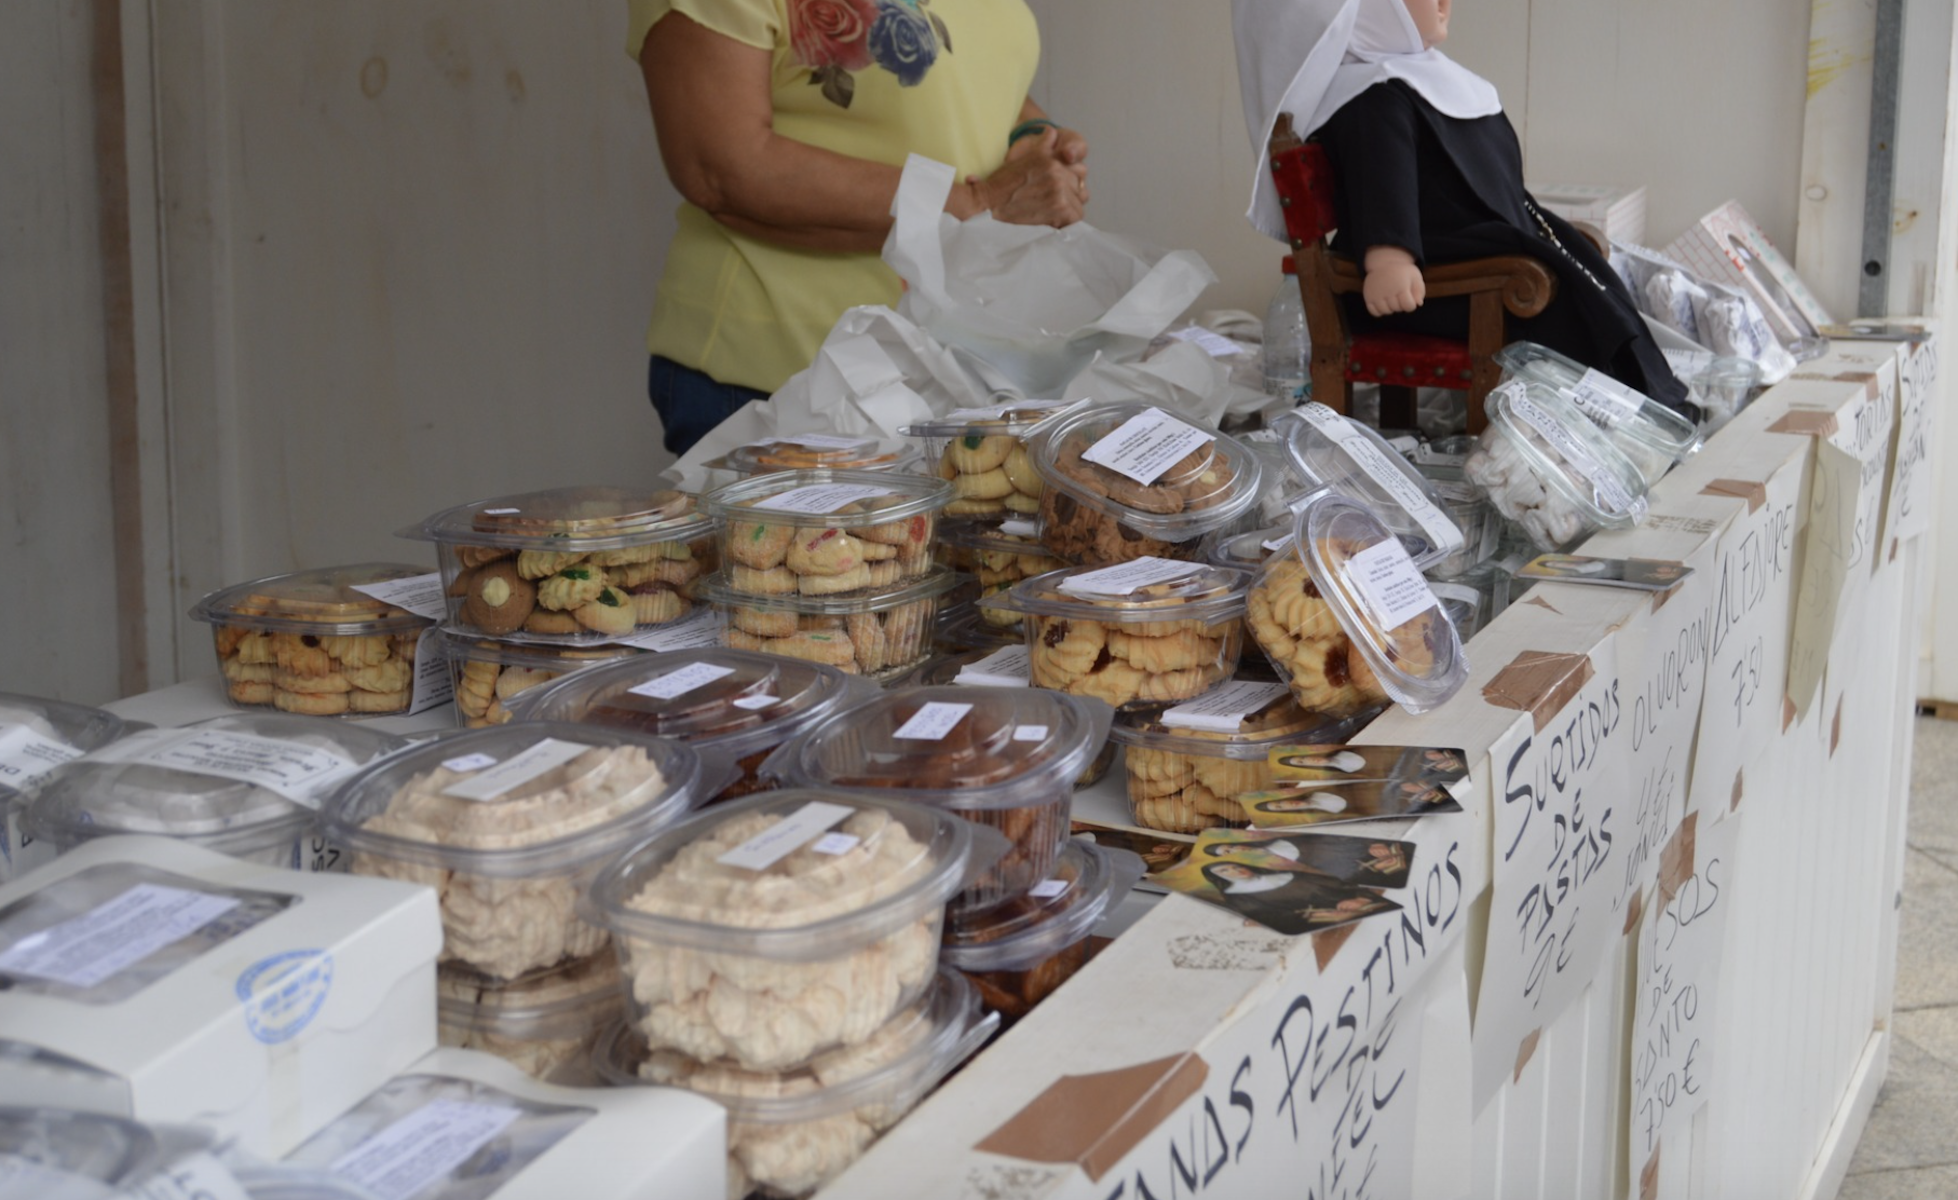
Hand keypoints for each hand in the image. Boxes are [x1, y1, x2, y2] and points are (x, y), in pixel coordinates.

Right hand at [965, 129, 1087, 226]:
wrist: (988, 204)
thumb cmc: (1003, 184)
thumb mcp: (1024, 156)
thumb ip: (1043, 143)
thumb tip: (1052, 132)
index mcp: (1051, 160)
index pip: (1078, 171)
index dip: (1069, 182)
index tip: (1056, 190)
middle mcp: (1057, 174)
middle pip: (1079, 187)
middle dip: (1070, 195)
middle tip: (1051, 202)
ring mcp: (1059, 192)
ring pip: (1079, 202)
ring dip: (1069, 209)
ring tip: (1051, 212)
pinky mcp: (1060, 211)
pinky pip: (1075, 218)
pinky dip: (1067, 222)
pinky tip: (1053, 221)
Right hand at [1362, 246, 1424, 315]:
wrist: (1383, 262)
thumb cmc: (1402, 272)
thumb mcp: (1415, 276)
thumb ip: (1420, 291)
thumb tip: (1418, 304)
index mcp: (1401, 285)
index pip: (1409, 306)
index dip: (1411, 305)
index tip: (1409, 298)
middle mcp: (1388, 290)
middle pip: (1397, 308)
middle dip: (1401, 305)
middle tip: (1399, 295)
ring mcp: (1376, 294)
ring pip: (1385, 311)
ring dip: (1390, 308)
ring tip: (1392, 299)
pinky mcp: (1368, 297)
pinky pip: (1374, 312)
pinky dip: (1379, 311)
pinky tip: (1383, 303)